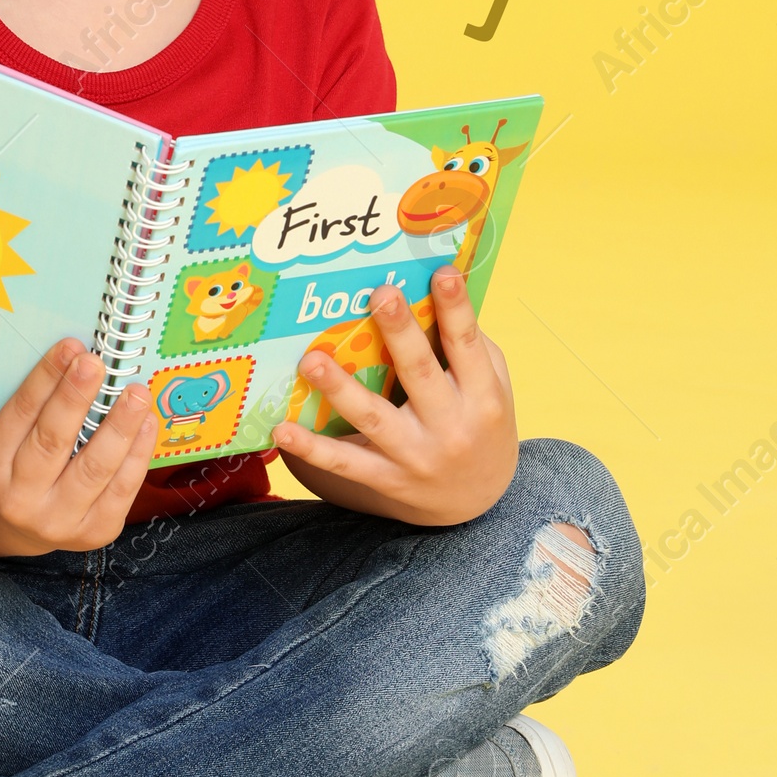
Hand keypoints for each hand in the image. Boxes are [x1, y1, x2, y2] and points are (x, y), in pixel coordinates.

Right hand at [0, 339, 157, 553]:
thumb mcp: (14, 439)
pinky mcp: (95, 533)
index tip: (70, 347)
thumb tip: (77, 357)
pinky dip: (138, 453)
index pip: (19, 415)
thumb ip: (39, 406)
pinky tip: (147, 422)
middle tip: (96, 363)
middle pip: (52, 442)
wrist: (29, 525)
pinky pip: (121, 490)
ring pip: (93, 469)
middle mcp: (19, 499)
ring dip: (118, 426)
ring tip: (136, 392)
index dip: (45, 378)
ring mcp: (58, 521)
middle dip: (76, 398)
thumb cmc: (26, 463)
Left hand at [271, 270, 516, 525]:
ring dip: (340, 389)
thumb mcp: (494, 386)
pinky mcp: (387, 480)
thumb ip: (470, 347)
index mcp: (483, 397)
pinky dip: (312, 449)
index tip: (442, 272)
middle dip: (399, 333)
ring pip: (374, 419)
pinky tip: (282, 429)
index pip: (467, 345)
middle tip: (379, 295)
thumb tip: (435, 294)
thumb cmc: (482, 425)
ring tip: (311, 360)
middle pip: (420, 373)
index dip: (456, 308)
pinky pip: (344, 464)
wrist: (478, 504)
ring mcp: (416, 457)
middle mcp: (451, 427)